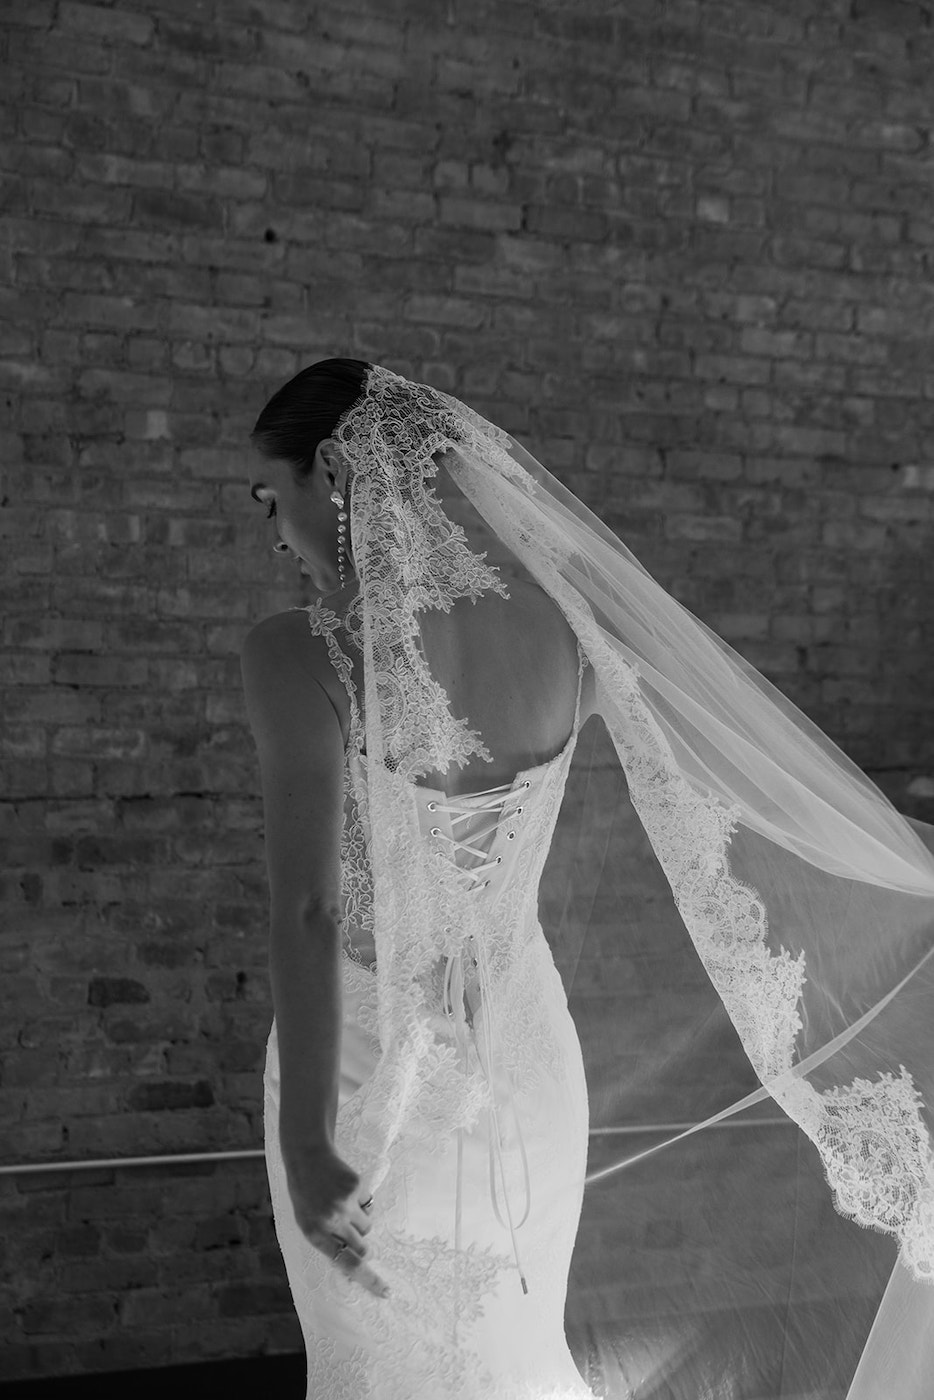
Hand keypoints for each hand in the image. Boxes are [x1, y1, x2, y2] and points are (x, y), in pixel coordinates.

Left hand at [280, 1135, 389, 1298]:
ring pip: (367, 1226)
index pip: (347, 1264)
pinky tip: (345, 1189)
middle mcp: (331, 1221)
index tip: (385, 1291)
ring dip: (360, 1221)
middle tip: (354, 1235)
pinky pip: (369, 1205)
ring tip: (342, 1205)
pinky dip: (361, 1201)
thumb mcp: (307, 1223)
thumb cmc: (305, 1195)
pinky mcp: (356, 1187)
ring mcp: (345, 1203)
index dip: (368, 1279)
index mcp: (315, 1234)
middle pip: (363, 1248)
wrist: (306, 1157)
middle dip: (363, 1247)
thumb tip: (351, 1268)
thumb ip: (327, 1244)